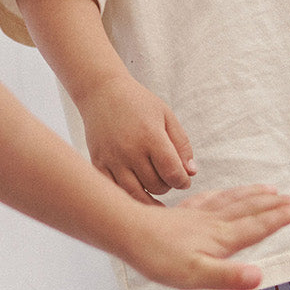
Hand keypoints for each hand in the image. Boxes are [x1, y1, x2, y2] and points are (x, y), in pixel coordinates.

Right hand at [79, 73, 195, 200]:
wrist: (101, 92)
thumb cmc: (138, 103)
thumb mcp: (166, 116)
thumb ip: (182, 145)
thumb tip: (191, 173)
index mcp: (151, 136)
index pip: (172, 172)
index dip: (183, 181)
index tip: (184, 180)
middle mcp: (130, 150)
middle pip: (156, 186)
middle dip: (167, 186)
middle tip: (167, 178)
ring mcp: (112, 159)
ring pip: (136, 194)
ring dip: (150, 196)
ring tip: (156, 187)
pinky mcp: (98, 163)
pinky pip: (115, 190)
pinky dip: (128, 194)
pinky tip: (137, 188)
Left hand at [124, 186, 289, 289]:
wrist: (129, 234)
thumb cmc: (160, 260)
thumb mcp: (196, 276)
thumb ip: (228, 276)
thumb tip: (259, 277)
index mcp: (221, 239)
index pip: (256, 227)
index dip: (278, 219)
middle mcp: (214, 224)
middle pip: (250, 211)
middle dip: (274, 205)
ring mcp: (199, 216)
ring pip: (233, 202)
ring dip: (254, 196)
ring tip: (270, 190)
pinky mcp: (184, 214)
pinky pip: (211, 198)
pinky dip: (225, 194)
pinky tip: (225, 193)